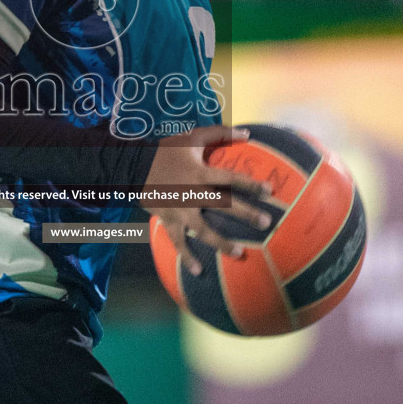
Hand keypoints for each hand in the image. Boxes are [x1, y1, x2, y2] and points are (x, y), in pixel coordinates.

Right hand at [143, 125, 272, 276]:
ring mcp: (180, 210)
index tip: (269, 191)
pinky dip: (187, 256)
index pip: (230, 178)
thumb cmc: (166, 151)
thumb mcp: (191, 137)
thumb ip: (219, 133)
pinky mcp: (168, 221)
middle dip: (246, 214)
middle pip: (224, 205)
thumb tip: (247, 132)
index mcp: (201, 173)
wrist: (133, 166)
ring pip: (203, 229)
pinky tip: (198, 271)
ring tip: (239, 253)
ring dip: (221, 242)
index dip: (250, 184)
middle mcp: (193, 193)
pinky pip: (178, 242)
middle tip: (266, 223)